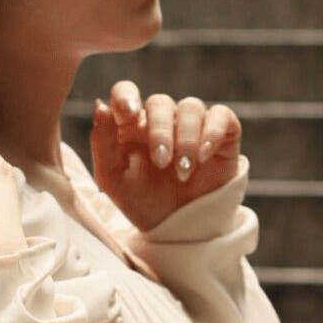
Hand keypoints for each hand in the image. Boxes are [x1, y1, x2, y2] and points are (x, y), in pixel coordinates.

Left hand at [89, 79, 244, 232]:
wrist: (180, 230)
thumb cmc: (143, 202)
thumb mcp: (113, 178)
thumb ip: (102, 142)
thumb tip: (101, 105)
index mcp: (132, 126)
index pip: (126, 93)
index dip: (126, 96)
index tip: (128, 116)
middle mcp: (162, 120)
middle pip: (160, 102)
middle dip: (159, 131)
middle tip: (161, 163)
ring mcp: (193, 125)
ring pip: (191, 106)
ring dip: (186, 139)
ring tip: (183, 171)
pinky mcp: (222, 134)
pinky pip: (221, 115)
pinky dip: (212, 133)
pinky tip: (204, 157)